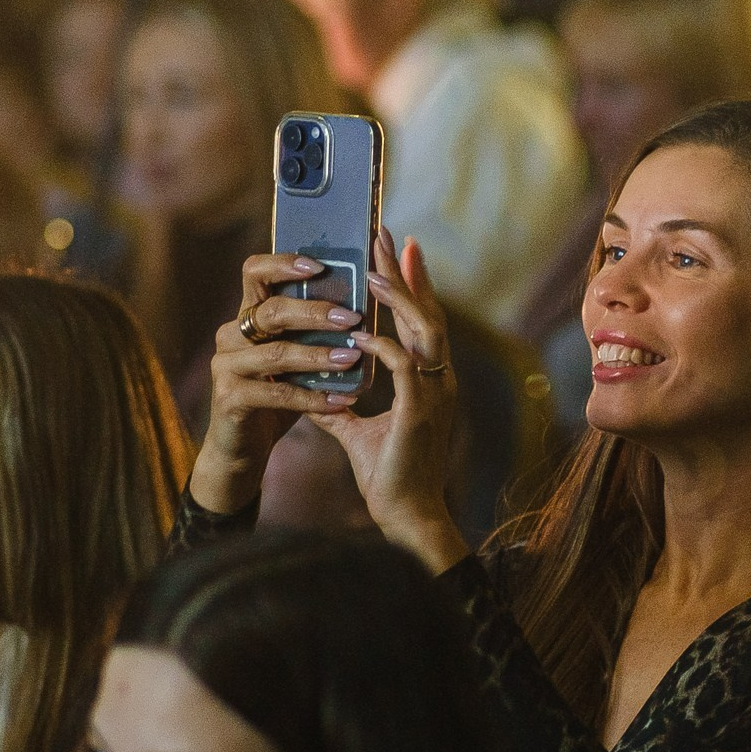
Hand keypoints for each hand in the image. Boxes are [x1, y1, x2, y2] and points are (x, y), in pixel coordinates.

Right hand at [186, 253, 367, 516]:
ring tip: (352, 359)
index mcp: (248, 314)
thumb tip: (364, 304)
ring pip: (276, 352)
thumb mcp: (296, 358)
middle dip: (314, 312)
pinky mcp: (229, 398)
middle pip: (271, 310)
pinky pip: (276, 393)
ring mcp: (226, 365)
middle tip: (351, 318)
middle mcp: (232, 334)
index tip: (318, 265)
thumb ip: (315, 332)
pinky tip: (340, 399)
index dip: (283, 263)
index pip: (254, 271)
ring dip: (318, 355)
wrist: (245, 448)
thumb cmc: (279, 394)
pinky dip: (312, 396)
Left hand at [309, 229, 467, 574]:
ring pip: (425, 331)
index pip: (425, 320)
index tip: (400, 248)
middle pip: (430, 313)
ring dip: (398, 298)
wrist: (405, 516)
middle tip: (386, 235)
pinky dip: (383, 347)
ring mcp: (434, 395)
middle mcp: (438, 381)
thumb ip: (338, 407)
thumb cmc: (388, 477)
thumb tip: (312, 391)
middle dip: (408, 272)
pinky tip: (359, 333)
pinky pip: (405, 367)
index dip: (414, 283)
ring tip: (372, 270)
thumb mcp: (357, 432)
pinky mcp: (419, 413)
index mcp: (428, 381)